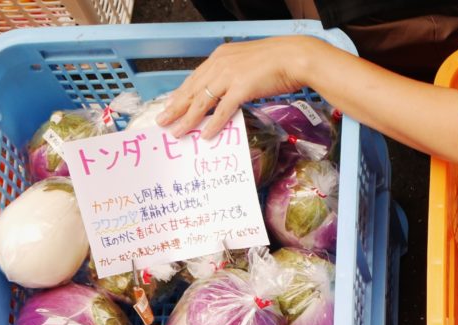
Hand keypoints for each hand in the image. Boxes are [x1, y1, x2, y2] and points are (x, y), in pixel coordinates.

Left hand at [158, 36, 319, 139]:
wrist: (294, 57)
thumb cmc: (278, 61)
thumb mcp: (249, 63)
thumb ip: (236, 75)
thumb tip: (232, 92)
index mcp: (221, 56)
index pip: (195, 78)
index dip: (181, 94)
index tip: (172, 105)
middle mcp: (220, 64)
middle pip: (192, 89)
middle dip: (176, 107)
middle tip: (162, 121)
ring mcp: (229, 76)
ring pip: (202, 101)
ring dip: (188, 119)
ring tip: (177, 132)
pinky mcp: (241, 88)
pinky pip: (223, 109)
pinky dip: (213, 123)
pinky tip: (205, 134)